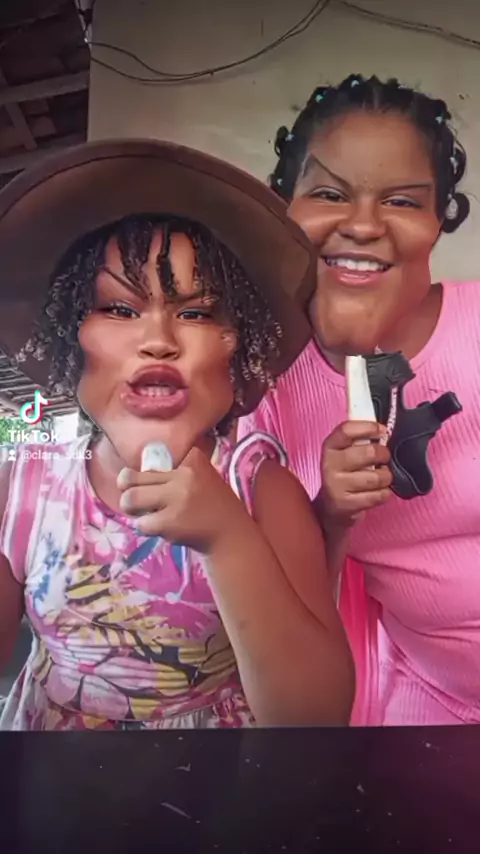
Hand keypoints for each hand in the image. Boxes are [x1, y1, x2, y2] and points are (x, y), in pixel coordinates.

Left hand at [117, 447, 245, 552]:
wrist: (230, 534)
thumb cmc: (212, 505)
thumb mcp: (200, 478)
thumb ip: (174, 473)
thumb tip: (135, 475)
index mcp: (192, 460)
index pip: (151, 460)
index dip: (144, 474)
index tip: (153, 484)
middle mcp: (184, 476)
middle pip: (132, 476)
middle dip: (125, 488)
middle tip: (132, 498)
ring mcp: (177, 499)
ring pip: (131, 498)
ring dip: (129, 507)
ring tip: (139, 513)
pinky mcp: (171, 522)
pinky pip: (142, 523)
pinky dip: (145, 527)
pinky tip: (158, 528)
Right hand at [320, 421, 392, 528]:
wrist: (332, 506)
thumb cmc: (346, 474)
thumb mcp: (346, 453)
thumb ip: (360, 439)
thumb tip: (383, 430)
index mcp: (330, 446)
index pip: (347, 430)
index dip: (368, 427)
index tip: (382, 430)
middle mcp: (330, 464)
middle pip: (369, 453)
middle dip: (383, 455)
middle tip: (384, 459)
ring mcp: (336, 485)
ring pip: (376, 477)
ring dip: (385, 478)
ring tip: (381, 478)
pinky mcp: (345, 504)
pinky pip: (377, 496)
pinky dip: (384, 494)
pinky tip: (377, 492)